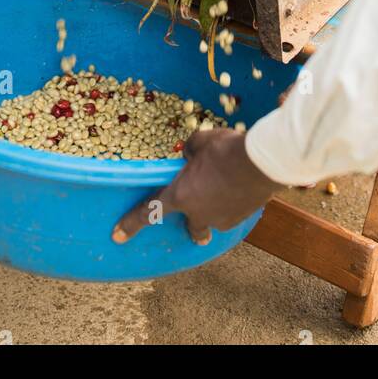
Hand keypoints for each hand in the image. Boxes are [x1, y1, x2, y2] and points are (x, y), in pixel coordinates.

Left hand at [112, 128, 275, 246]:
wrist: (261, 163)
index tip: (117, 236)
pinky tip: (240, 191)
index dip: (131, 224)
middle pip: (191, 228)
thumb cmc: (225, 150)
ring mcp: (222, 218)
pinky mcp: (241, 217)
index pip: (150, 211)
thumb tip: (189, 154)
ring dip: (215, 211)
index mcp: (181, 195)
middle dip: (191, 230)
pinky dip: (232, 205)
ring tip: (224, 196)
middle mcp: (199, 213)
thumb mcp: (201, 142)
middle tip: (194, 231)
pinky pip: (232, 214)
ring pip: (214, 220)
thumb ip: (190, 151)